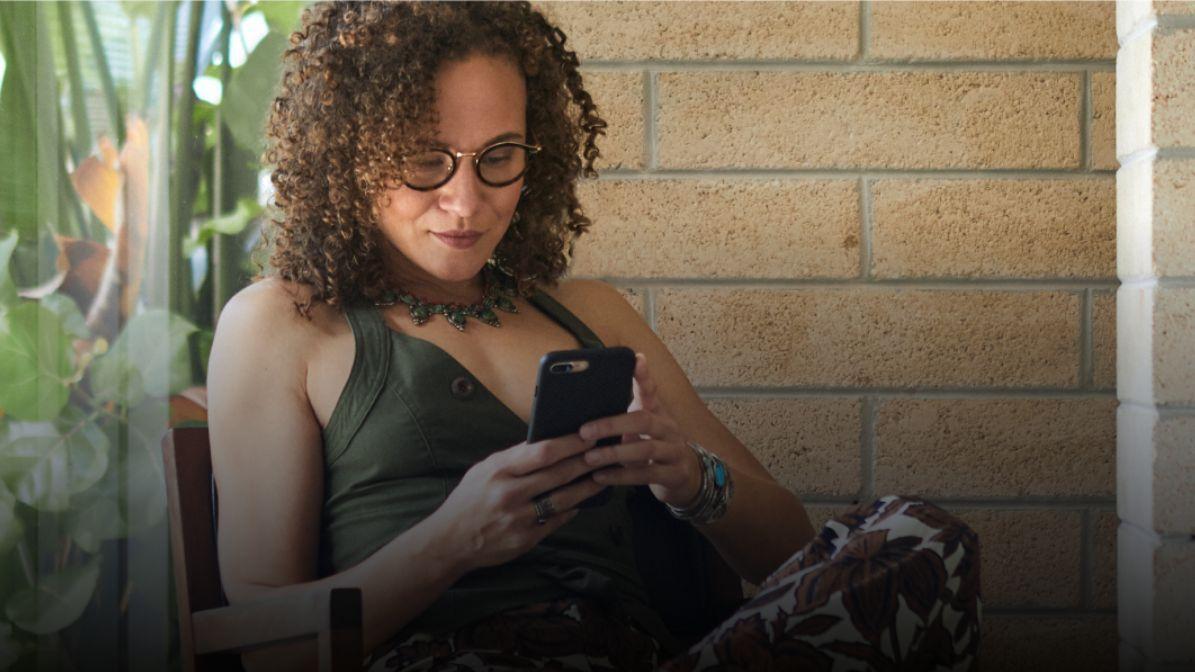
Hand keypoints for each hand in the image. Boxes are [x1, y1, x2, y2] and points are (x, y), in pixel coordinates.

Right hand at [428, 432, 608, 573]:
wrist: (450, 541)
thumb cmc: (469, 499)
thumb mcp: (484, 470)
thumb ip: (513, 458)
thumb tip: (548, 443)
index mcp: (499, 471)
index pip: (542, 452)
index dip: (569, 443)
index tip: (587, 436)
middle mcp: (510, 493)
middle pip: (558, 473)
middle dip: (585, 461)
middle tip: (604, 452)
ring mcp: (519, 518)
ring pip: (563, 499)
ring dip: (586, 487)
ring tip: (601, 476)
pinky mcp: (525, 539)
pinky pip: (556, 521)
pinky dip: (571, 510)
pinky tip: (582, 501)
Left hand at [577, 352, 702, 508]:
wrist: (687, 476)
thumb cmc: (655, 447)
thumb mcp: (642, 430)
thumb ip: (622, 419)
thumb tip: (585, 414)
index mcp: (658, 413)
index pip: (651, 390)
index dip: (644, 375)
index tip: (635, 359)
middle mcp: (669, 428)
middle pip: (644, 419)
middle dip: (612, 424)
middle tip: (585, 431)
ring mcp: (674, 451)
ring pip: (646, 448)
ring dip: (615, 453)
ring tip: (589, 458)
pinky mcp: (674, 474)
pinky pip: (646, 474)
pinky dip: (621, 476)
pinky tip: (600, 477)